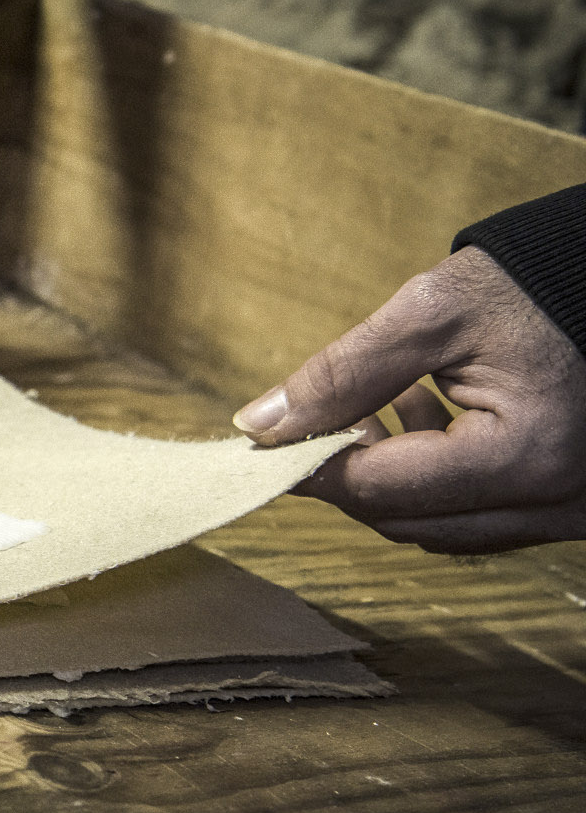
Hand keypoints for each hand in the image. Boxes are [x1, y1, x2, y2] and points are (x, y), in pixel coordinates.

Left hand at [233, 246, 585, 552]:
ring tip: (385, 401)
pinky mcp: (575, 504)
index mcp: (525, 457)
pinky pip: (485, 517)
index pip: (382, 490)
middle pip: (409, 523)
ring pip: (444, 529)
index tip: (266, 442)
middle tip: (323, 416)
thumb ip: (342, 374)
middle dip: (352, 476)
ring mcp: (575, 512)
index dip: (311, 466)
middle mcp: (559, 503)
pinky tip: (426, 413)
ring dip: (395, 478)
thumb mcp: (432, 313)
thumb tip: (258, 427)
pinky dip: (439, 481)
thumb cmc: (536, 283)